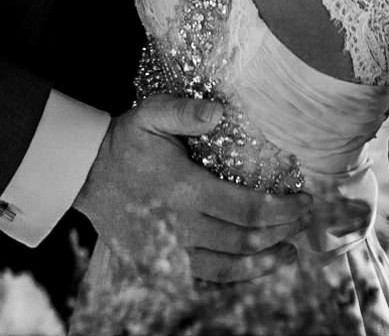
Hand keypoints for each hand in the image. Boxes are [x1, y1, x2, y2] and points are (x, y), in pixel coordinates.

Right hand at [73, 94, 313, 284]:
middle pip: (245, 240)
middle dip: (282, 233)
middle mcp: (181, 226)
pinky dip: (234, 276)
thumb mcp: (150, 115)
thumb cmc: (122, 143)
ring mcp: (169, 250)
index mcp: (185, 190)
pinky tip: (252, 267)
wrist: (83, 176)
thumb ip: (184, 112)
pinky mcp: (159, 264)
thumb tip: (219, 112)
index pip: (248, 209)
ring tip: (288, 254)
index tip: (305, 202)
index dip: (283, 210)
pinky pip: (204, 277)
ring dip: (264, 263)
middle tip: (304, 223)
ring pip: (228, 268)